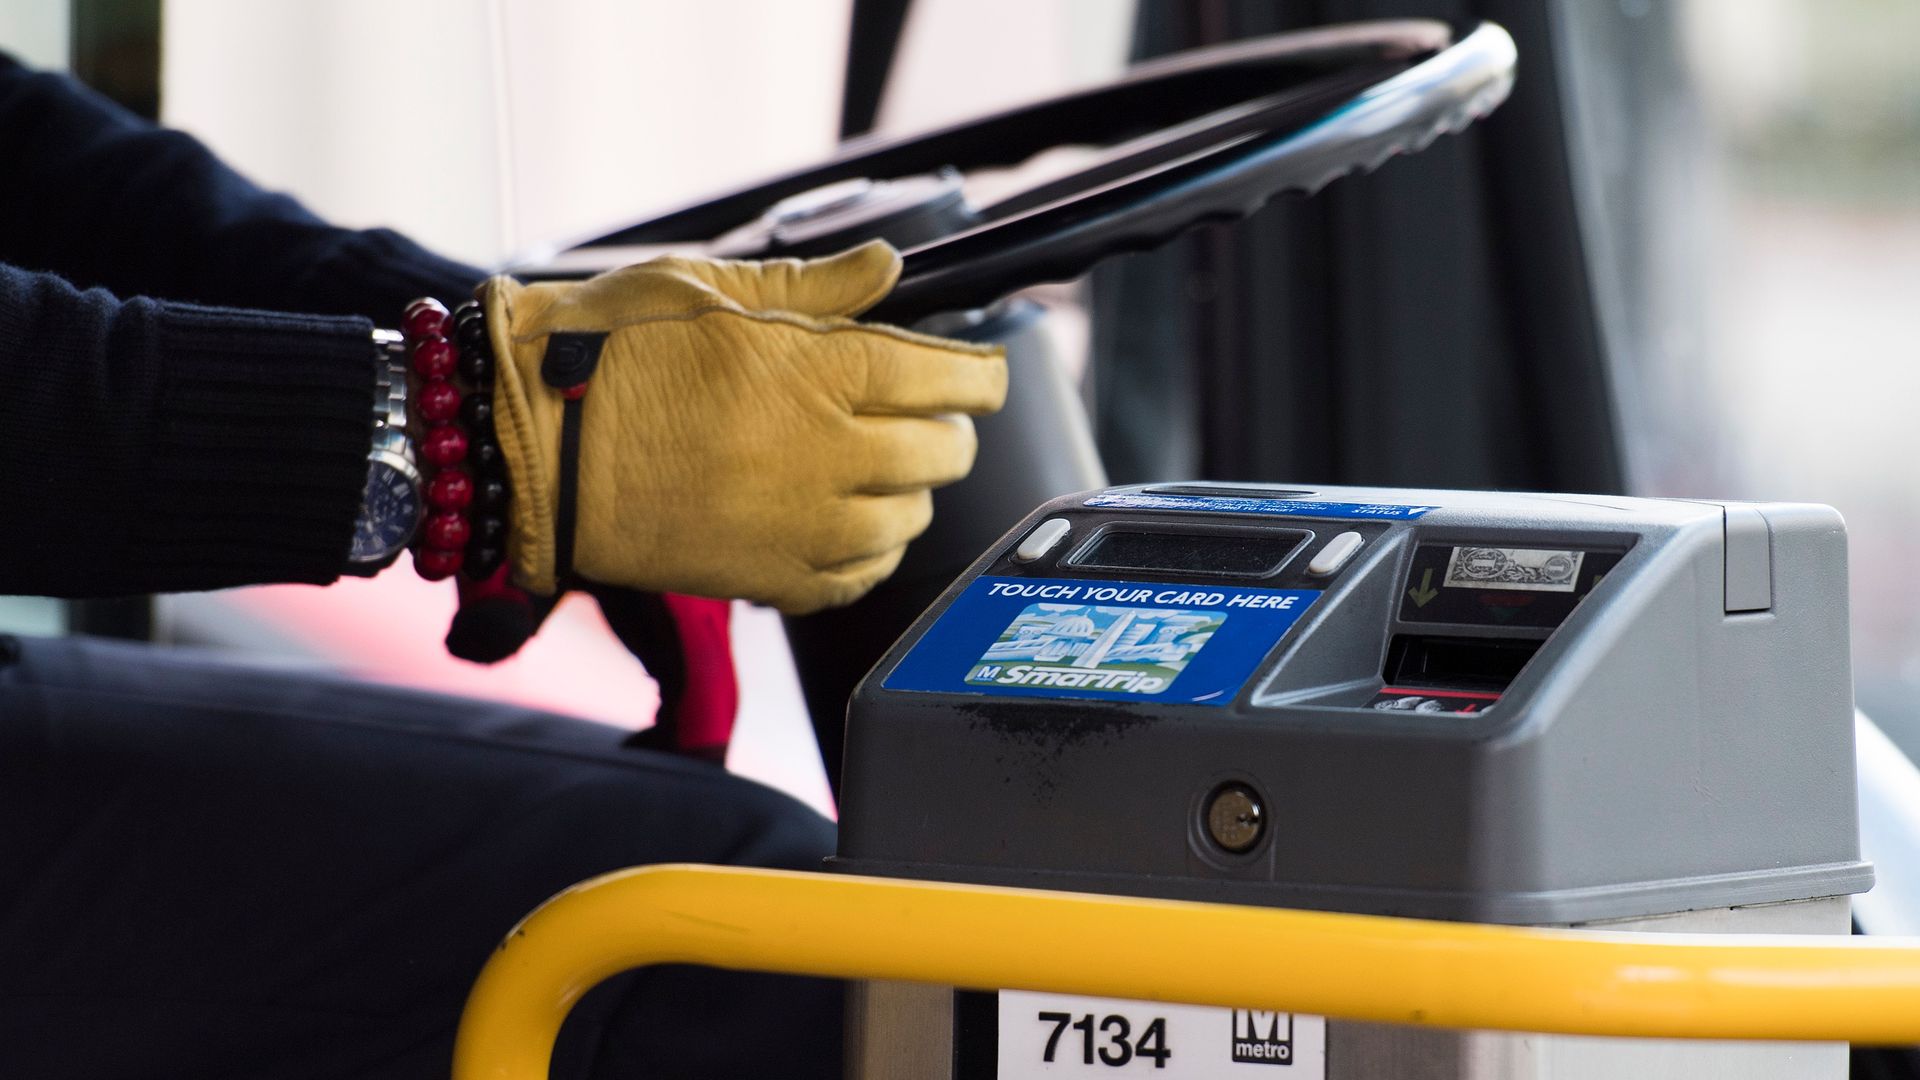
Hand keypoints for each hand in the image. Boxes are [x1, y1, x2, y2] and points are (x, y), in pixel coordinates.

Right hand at [480, 241, 1007, 613]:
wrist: (528, 447)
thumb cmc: (605, 353)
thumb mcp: (708, 287)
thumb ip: (813, 285)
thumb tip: (887, 267)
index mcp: (821, 370)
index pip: (953, 379)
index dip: (982, 374)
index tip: (982, 372)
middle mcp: (826, 454)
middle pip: (945, 451)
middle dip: (949, 426)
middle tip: (925, 411)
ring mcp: (801, 525)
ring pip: (911, 518)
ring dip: (911, 490)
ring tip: (879, 465)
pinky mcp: (768, 578)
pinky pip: (859, 578)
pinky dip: (870, 552)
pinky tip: (850, 524)